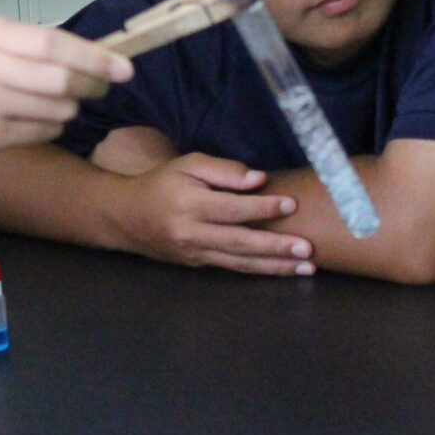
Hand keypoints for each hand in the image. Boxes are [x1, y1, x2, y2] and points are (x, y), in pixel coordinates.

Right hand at [0, 15, 131, 160]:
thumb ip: (29, 47)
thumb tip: (94, 56)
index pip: (53, 43)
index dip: (94, 56)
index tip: (123, 67)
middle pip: (61, 78)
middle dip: (90, 85)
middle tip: (99, 88)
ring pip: (56, 109)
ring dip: (69, 110)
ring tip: (55, 106)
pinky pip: (40, 133)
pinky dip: (50, 129)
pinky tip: (34, 123)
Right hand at [115, 153, 314, 275]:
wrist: (126, 216)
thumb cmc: (161, 183)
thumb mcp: (186, 164)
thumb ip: (223, 170)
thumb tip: (258, 180)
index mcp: (188, 203)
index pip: (232, 208)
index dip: (263, 207)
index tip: (291, 203)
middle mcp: (190, 232)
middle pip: (239, 242)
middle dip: (276, 247)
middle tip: (308, 248)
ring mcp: (194, 253)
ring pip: (240, 262)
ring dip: (276, 267)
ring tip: (306, 268)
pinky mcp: (197, 265)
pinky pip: (232, 268)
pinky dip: (259, 270)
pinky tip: (282, 270)